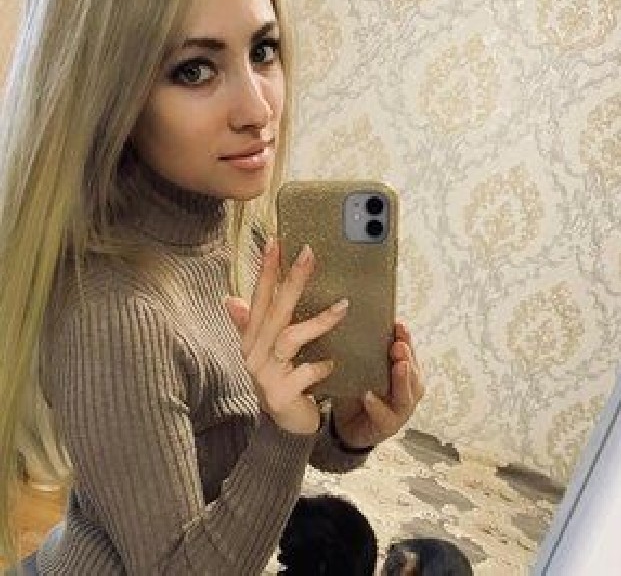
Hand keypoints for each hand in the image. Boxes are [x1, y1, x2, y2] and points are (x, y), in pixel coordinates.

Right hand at [225, 239, 348, 435]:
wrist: (284, 426)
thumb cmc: (281, 379)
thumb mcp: (265, 352)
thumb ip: (250, 325)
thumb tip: (229, 299)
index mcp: (252, 338)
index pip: (258, 297)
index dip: (265, 270)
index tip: (275, 241)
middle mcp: (254, 353)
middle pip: (275, 309)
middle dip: (292, 279)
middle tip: (309, 253)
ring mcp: (265, 374)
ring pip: (290, 337)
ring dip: (318, 320)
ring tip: (344, 306)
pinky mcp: (280, 395)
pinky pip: (305, 372)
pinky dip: (321, 365)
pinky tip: (335, 361)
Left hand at [331, 322, 424, 449]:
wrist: (348, 426)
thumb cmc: (357, 391)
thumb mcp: (361, 368)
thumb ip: (363, 351)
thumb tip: (351, 319)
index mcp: (404, 374)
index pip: (409, 354)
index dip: (407, 339)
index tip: (399, 325)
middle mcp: (408, 391)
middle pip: (413, 374)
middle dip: (407, 357)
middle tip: (399, 345)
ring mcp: (400, 411)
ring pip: (406, 396)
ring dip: (402, 380)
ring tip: (398, 365)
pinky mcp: (387, 427)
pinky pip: (385, 417)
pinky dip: (377, 406)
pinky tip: (368, 396)